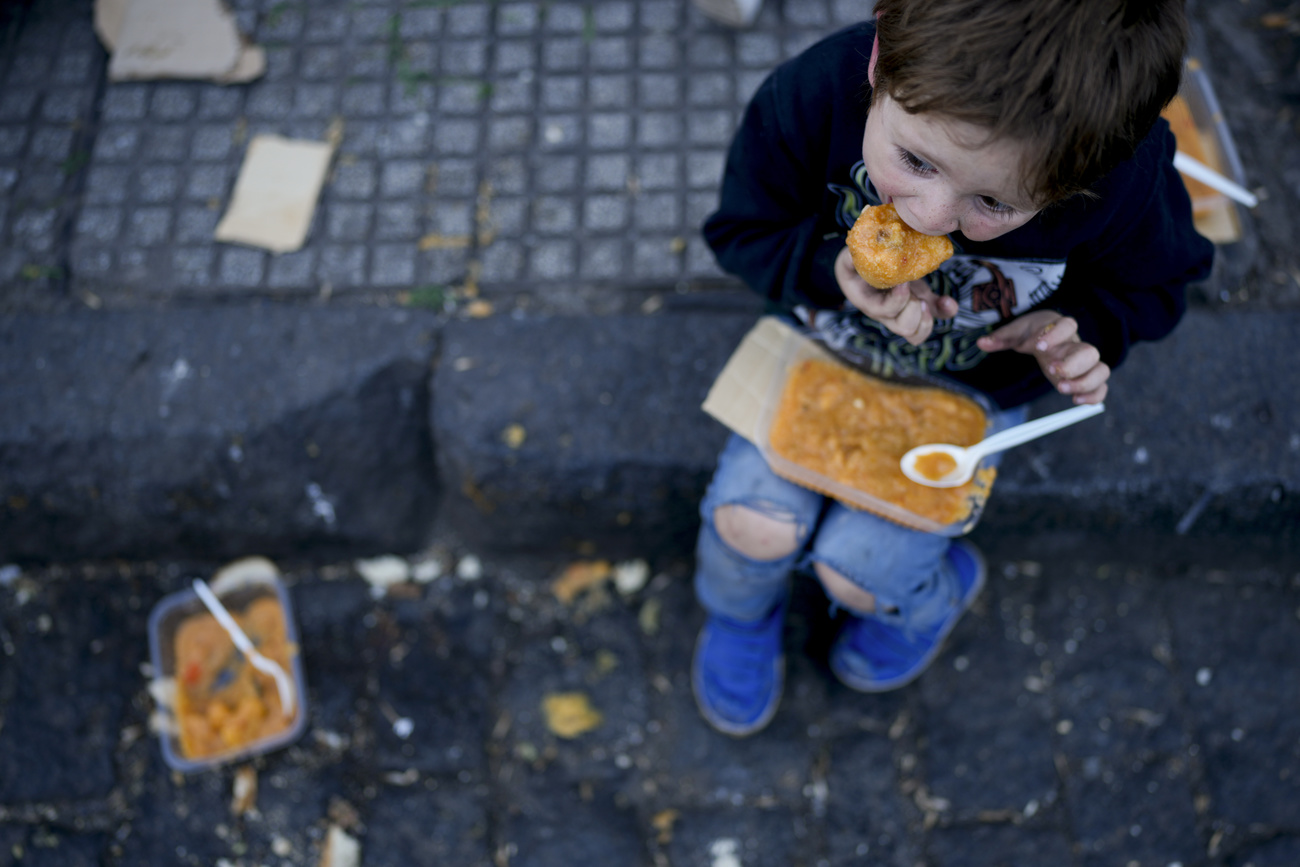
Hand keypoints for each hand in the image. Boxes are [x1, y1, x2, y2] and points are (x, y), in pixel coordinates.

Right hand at [834, 247, 957, 345]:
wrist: (865, 270)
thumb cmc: (856, 265)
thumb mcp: (850, 260)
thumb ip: (851, 258)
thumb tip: (855, 253)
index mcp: (869, 303)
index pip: (884, 312)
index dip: (897, 300)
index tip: (902, 282)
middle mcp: (887, 314)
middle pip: (904, 328)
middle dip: (913, 309)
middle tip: (914, 290)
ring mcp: (905, 311)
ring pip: (918, 333)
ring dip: (928, 318)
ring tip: (926, 300)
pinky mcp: (920, 303)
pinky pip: (935, 316)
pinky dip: (945, 311)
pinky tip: (947, 300)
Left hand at [976, 311, 1109, 403]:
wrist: (1049, 335)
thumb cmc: (1034, 332)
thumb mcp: (1017, 331)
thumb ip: (1002, 337)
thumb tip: (982, 343)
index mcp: (1060, 329)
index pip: (1068, 325)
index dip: (1057, 335)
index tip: (1039, 346)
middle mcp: (1076, 345)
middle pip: (1089, 351)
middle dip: (1072, 364)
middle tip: (1053, 372)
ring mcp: (1084, 363)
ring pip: (1101, 370)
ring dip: (1085, 382)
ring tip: (1062, 389)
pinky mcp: (1085, 377)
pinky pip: (1101, 386)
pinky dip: (1094, 395)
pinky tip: (1076, 402)